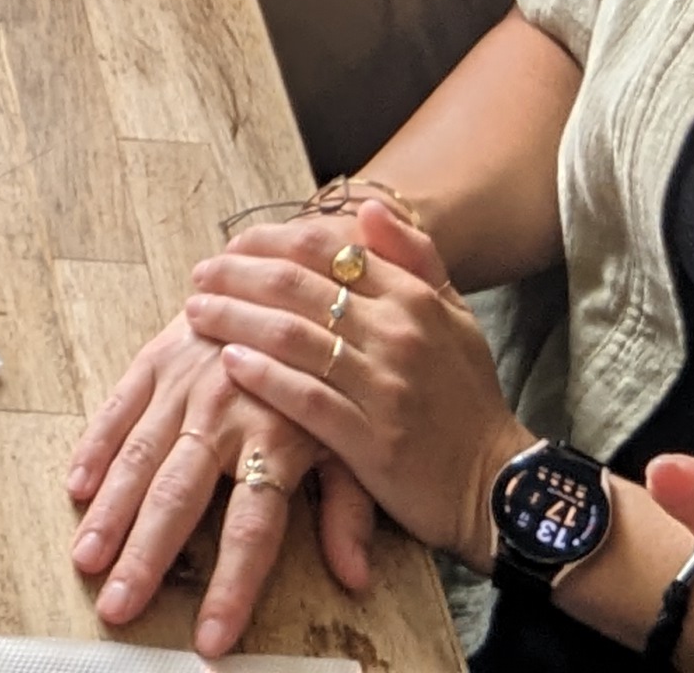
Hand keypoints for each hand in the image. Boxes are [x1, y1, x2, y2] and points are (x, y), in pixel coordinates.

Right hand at [66, 309, 360, 653]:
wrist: (302, 277)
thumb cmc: (329, 369)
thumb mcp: (353, 437)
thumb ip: (349, 508)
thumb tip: (356, 578)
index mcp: (279, 436)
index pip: (254, 529)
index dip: (232, 587)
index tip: (211, 638)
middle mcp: (227, 411)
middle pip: (181, 496)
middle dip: (146, 555)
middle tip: (118, 603)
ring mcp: (187, 382)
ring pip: (140, 455)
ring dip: (109, 510)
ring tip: (85, 558)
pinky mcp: (158, 356)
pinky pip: (120, 405)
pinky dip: (95, 446)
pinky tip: (75, 486)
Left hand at [202, 198, 524, 575]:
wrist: (497, 484)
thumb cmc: (466, 398)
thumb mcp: (455, 317)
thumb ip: (415, 259)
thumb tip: (367, 209)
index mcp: (414, 298)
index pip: (326, 248)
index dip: (270, 241)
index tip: (233, 245)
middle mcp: (398, 333)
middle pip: (296, 286)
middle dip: (237, 276)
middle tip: (200, 275)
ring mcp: (383, 387)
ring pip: (292, 337)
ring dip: (235, 319)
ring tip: (196, 312)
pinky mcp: (370, 440)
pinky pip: (304, 399)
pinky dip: (263, 377)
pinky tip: (229, 363)